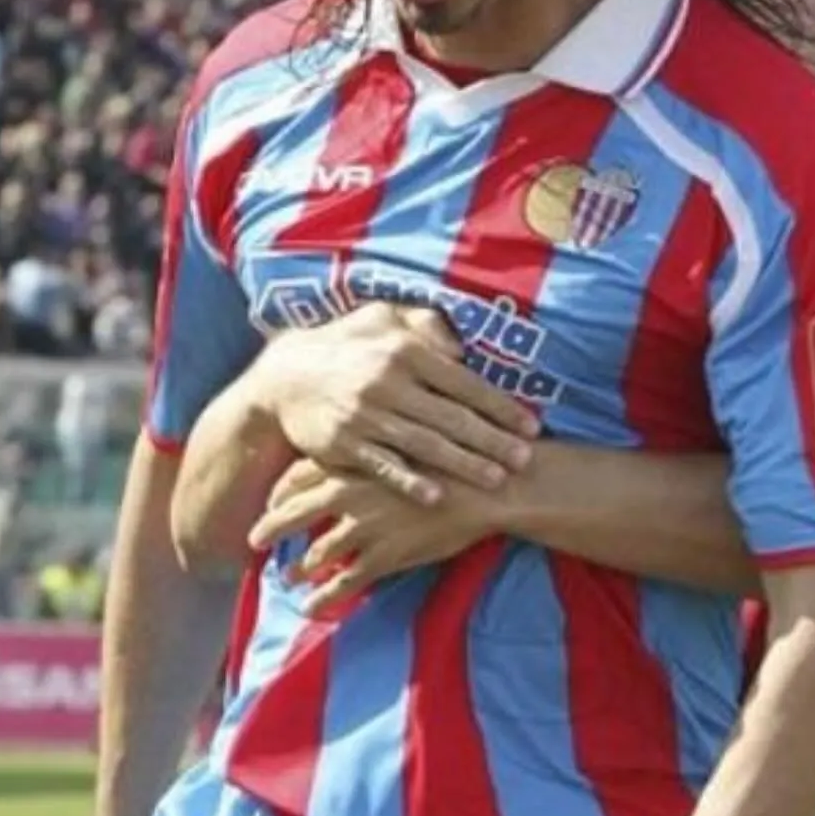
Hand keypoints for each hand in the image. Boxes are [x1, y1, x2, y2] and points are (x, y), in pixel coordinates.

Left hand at [248, 457, 499, 611]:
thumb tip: (367, 440)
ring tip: (286, 577)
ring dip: (298, 567)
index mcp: (354, 460)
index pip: (299, 475)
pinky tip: (311, 607)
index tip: (271, 501)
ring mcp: (366, 526)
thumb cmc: (456, 454)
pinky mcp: (385, 556)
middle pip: (293, 513)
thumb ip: (380, 443)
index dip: (281, 491)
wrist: (491, 484)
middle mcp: (350, 492)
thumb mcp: (411, 436)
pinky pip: (344, 582)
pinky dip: (324, 597)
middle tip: (254, 540)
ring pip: (316, 552)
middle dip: (271, 528)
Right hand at [250, 303, 538, 503]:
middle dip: (493, 440)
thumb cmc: (346, 347)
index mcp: (403, 350)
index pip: (463, 382)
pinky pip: (384, 466)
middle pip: (451, 417)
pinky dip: (410, 482)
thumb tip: (462, 347)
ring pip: (425, 445)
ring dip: (464, 464)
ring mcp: (365, 416)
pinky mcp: (343, 445)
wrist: (284, 378)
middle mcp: (387, 382)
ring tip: (496, 479)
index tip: (530, 425)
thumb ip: (424, 325)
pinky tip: (438, 496)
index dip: (500, 405)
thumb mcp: (381, 319)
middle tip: (525, 459)